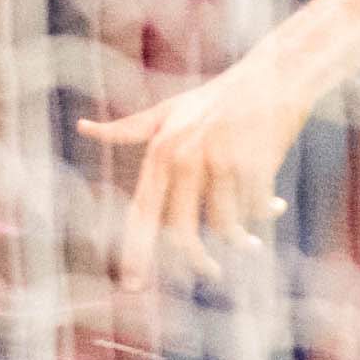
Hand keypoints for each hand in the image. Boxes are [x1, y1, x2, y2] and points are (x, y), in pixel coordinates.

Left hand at [76, 56, 313, 287]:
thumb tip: (84, 127)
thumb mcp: (167, 109)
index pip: (142, 212)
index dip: (136, 251)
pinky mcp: (254, 165)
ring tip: (253, 243)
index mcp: (160, 151)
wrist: (273, 75)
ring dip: (242, 240)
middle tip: (210, 274)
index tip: (131, 283)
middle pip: (181, 230)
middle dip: (195, 261)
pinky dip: (265, 212)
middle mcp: (184, 159)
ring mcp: (219, 162)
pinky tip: (276, 205)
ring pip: (225, 226)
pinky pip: (255, 209)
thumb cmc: (216, 97)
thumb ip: (128, 128)